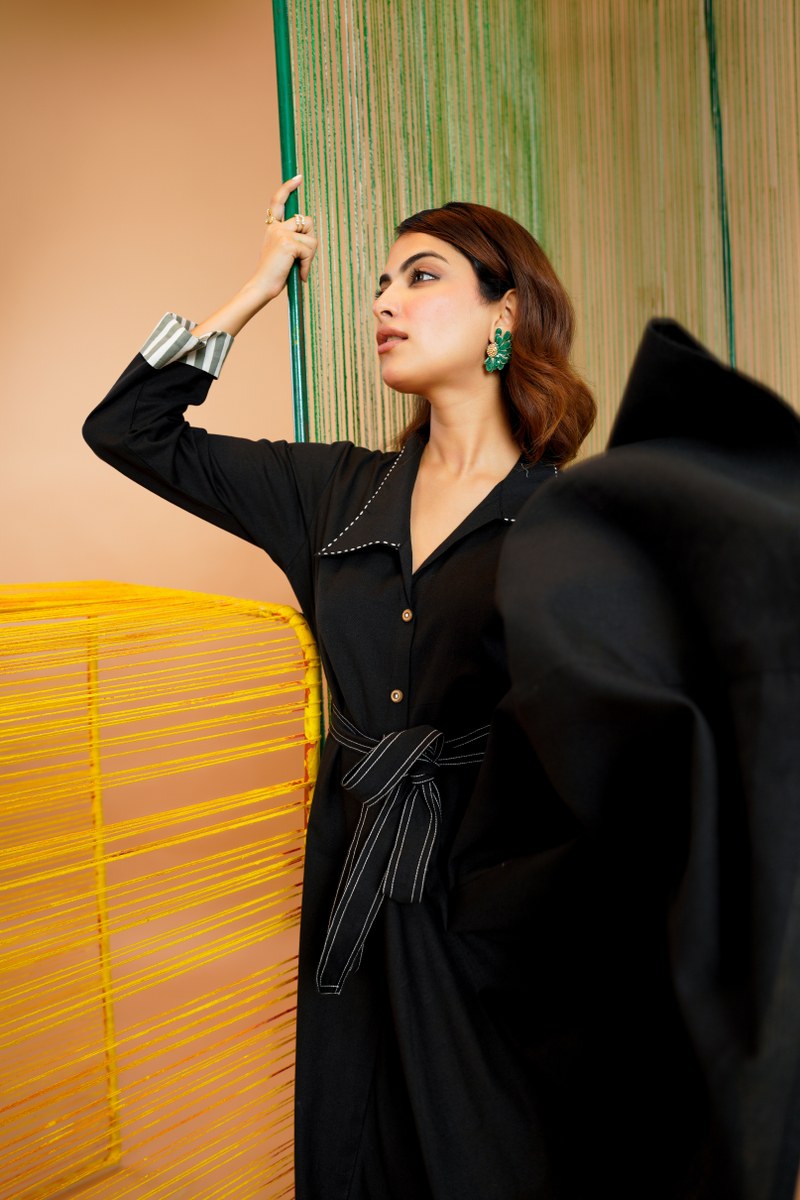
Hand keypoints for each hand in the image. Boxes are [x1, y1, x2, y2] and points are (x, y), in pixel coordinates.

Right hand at [248, 175, 317, 302]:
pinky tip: (300, 274)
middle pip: (306, 221)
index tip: (298, 177)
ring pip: (311, 238)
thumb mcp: (283, 252)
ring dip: (310, 257)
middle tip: (302, 259)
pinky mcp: (288, 243)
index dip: (288, 188)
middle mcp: (275, 226)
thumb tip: (308, 231)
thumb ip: (292, 238)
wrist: (262, 286)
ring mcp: (281, 233)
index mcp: (272, 227)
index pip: (278, 201)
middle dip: (311, 241)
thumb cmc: (274, 274)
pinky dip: (308, 264)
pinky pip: (309, 250)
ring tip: (299, 269)